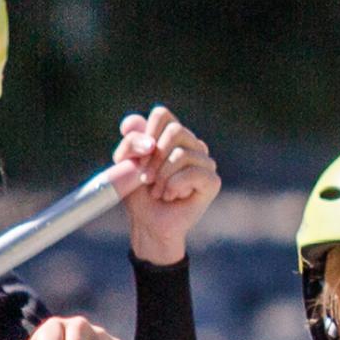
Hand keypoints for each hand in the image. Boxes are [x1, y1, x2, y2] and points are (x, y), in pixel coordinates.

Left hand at [115, 107, 218, 265]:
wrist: (148, 224)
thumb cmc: (139, 194)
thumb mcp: (127, 164)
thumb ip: (132, 143)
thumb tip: (144, 135)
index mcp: (171, 136)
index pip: (162, 115)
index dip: (146, 133)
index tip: (137, 157)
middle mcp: (191, 144)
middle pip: (175, 130)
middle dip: (154, 157)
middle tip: (145, 179)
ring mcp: (204, 162)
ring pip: (182, 153)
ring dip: (162, 176)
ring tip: (157, 192)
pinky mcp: (212, 181)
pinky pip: (193, 172)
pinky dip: (174, 186)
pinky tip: (171, 196)